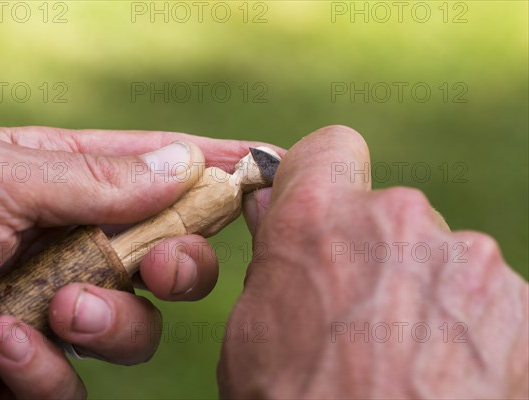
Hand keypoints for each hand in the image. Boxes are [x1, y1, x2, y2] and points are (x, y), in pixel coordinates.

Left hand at [0, 126, 279, 398]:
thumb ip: (95, 177)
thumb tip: (185, 162)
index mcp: (62, 181)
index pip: (158, 168)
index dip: (214, 164)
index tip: (266, 166)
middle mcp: (69, 244)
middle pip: (167, 254)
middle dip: (178, 264)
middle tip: (160, 267)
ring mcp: (53, 308)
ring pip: (133, 328)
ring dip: (105, 323)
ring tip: (54, 312)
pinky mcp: (27, 370)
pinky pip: (73, 385)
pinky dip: (44, 372)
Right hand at [219, 125, 527, 398]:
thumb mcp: (252, 332)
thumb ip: (272, 254)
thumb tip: (272, 202)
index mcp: (321, 220)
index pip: (331, 146)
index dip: (324, 173)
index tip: (324, 207)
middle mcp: (400, 220)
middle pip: (390, 211)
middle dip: (375, 250)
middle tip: (360, 318)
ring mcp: (469, 260)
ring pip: (439, 256)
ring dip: (423, 291)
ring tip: (406, 360)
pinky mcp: (522, 303)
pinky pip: (485, 296)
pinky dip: (469, 327)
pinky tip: (447, 376)